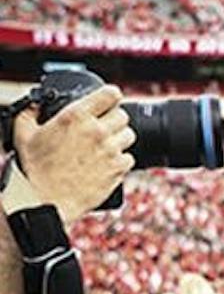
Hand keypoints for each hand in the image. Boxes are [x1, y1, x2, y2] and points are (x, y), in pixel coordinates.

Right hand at [11, 84, 134, 223]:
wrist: (45, 198)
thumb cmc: (34, 168)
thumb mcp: (24, 133)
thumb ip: (30, 112)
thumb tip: (35, 103)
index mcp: (76, 116)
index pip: (111, 94)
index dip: (111, 96)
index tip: (109, 101)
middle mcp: (97, 131)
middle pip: (123, 115)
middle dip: (113, 120)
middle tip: (102, 129)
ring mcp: (110, 150)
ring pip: (129, 136)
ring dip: (119, 139)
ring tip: (105, 147)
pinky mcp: (118, 169)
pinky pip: (129, 158)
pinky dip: (121, 161)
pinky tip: (107, 164)